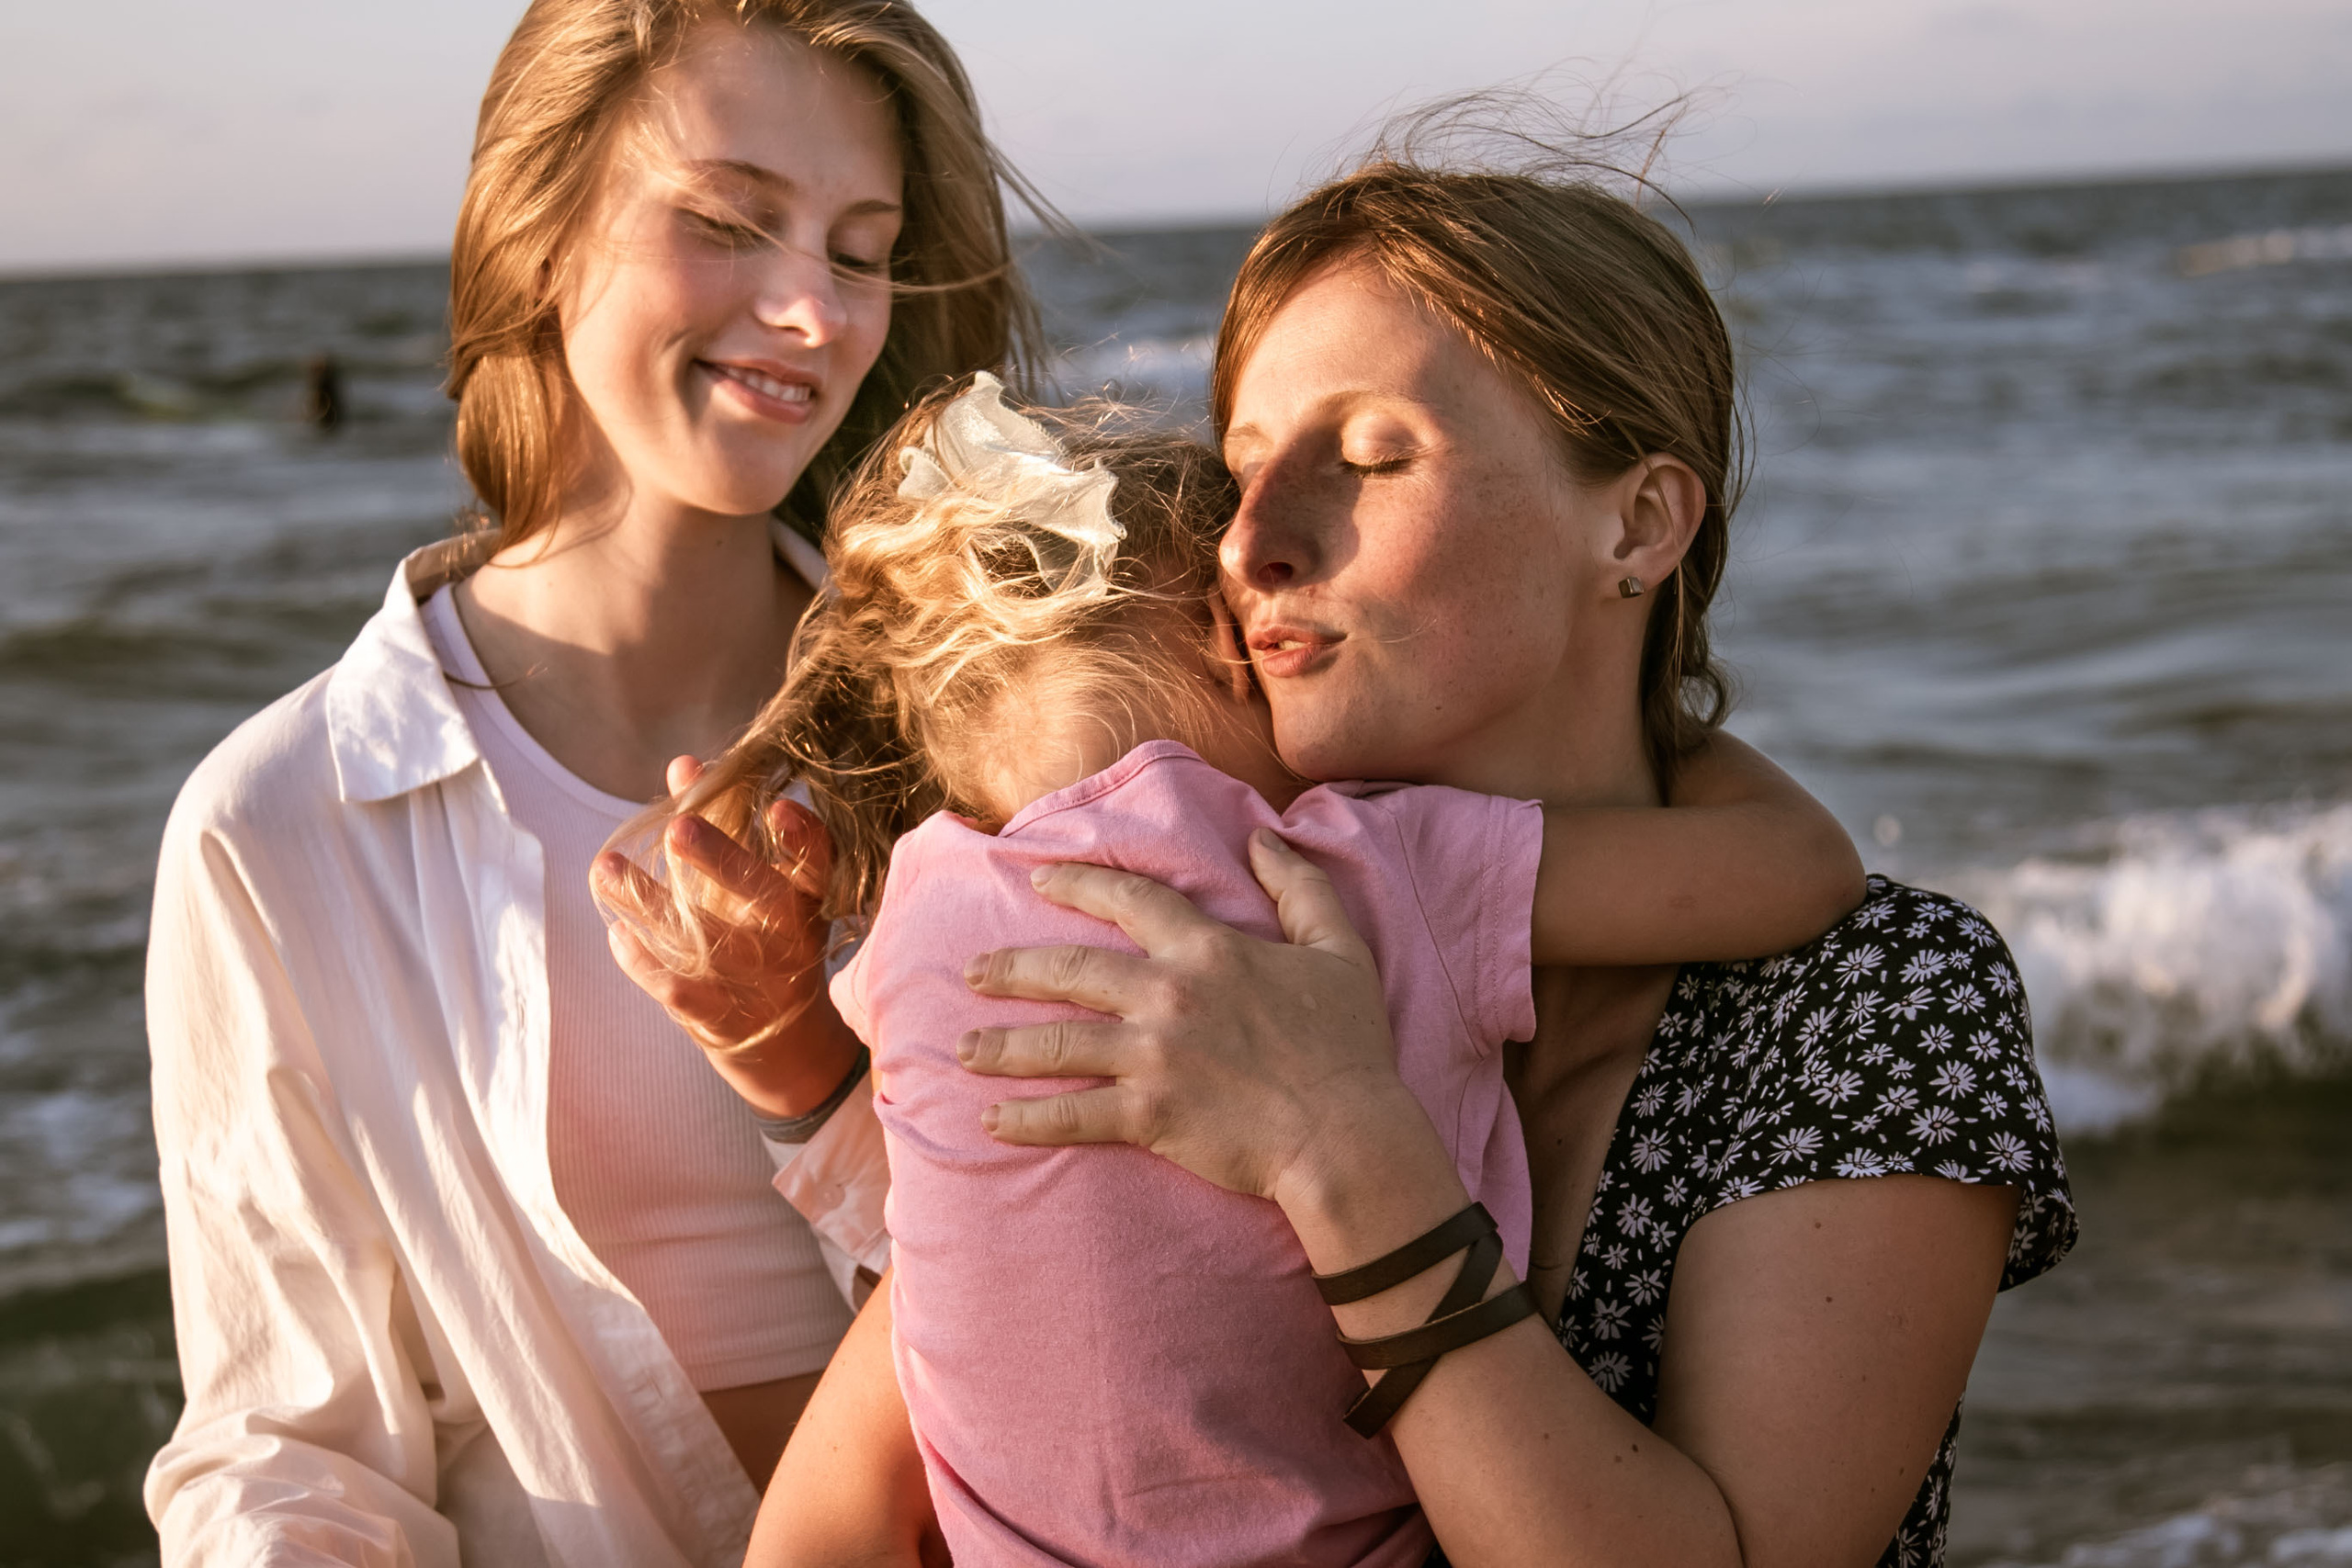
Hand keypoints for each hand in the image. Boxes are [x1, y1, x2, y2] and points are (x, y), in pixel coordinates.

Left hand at [594, 755, 860, 1117]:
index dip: (802, 837)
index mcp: (807, 899)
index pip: (816, 862)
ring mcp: (756, 980)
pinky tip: (617, 932)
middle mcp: (788, 937)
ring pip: (702, 939)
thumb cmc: (769, 940)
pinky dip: (643, 961)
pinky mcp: (720, 1016)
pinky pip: (676, 987)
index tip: (778, 809)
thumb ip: (726, 822)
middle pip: (764, 894)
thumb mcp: (764, 883)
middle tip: (678, 827)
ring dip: (650, 903)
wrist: (785, 1045)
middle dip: (722, 861)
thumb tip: (684, 764)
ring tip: (605, 867)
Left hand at [957, 829, 1437, 1210]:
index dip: (1079, 884)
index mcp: (1210, 950)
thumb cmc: (1349, 1046)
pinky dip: (1028, 1119)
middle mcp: (1170, 995)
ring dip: (1002, 1045)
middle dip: (1012, 969)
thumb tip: (1262, 838)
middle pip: (1070, 970)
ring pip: (1057, 1043)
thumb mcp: (1339, 949)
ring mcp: (1154, 1056)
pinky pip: (1072, 1114)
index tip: (1038, 880)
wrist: (1348, 1136)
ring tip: (963, 1047)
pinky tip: (993, 1122)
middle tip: (973, 971)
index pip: (1130, 899)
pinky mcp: (1149, 1116)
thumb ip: (1299, 886)